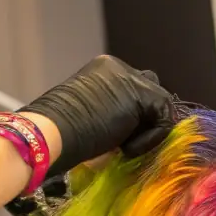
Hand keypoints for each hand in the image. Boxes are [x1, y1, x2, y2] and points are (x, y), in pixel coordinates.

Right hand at [23, 56, 175, 175]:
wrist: (52, 133)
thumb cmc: (60, 134)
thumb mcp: (88, 116)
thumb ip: (111, 114)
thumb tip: (130, 135)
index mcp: (101, 70)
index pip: (132, 88)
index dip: (131, 117)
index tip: (116, 140)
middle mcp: (117, 67)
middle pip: (149, 90)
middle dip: (143, 117)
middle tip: (124, 142)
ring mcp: (130, 76)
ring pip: (159, 103)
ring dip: (146, 129)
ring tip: (123, 146)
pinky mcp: (142, 93)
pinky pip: (164, 117)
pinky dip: (150, 139)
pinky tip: (125, 148)